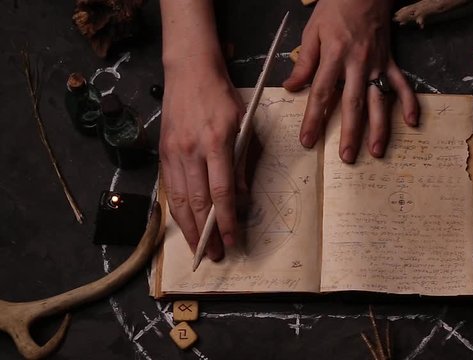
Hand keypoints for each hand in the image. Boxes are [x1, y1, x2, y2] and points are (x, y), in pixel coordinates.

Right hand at [160, 54, 244, 260]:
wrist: (189, 72)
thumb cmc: (223, 98)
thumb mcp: (244, 126)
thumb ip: (242, 164)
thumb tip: (242, 199)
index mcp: (216, 143)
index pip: (222, 192)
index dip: (227, 220)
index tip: (232, 240)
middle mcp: (191, 151)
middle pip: (197, 203)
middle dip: (206, 233)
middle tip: (213, 255)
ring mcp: (173, 153)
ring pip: (179, 200)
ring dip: (188, 229)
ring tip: (198, 248)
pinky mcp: (162, 153)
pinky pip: (169, 189)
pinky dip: (177, 211)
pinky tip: (184, 225)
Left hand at [283, 0, 417, 162]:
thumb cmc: (335, 8)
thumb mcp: (312, 31)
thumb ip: (304, 62)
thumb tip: (291, 87)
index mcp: (334, 55)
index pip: (321, 93)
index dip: (313, 118)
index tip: (308, 140)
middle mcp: (357, 63)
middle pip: (352, 103)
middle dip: (349, 132)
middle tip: (346, 157)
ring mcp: (377, 64)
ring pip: (379, 99)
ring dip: (379, 127)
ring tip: (376, 151)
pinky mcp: (390, 61)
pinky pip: (402, 84)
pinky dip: (410, 102)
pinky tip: (413, 122)